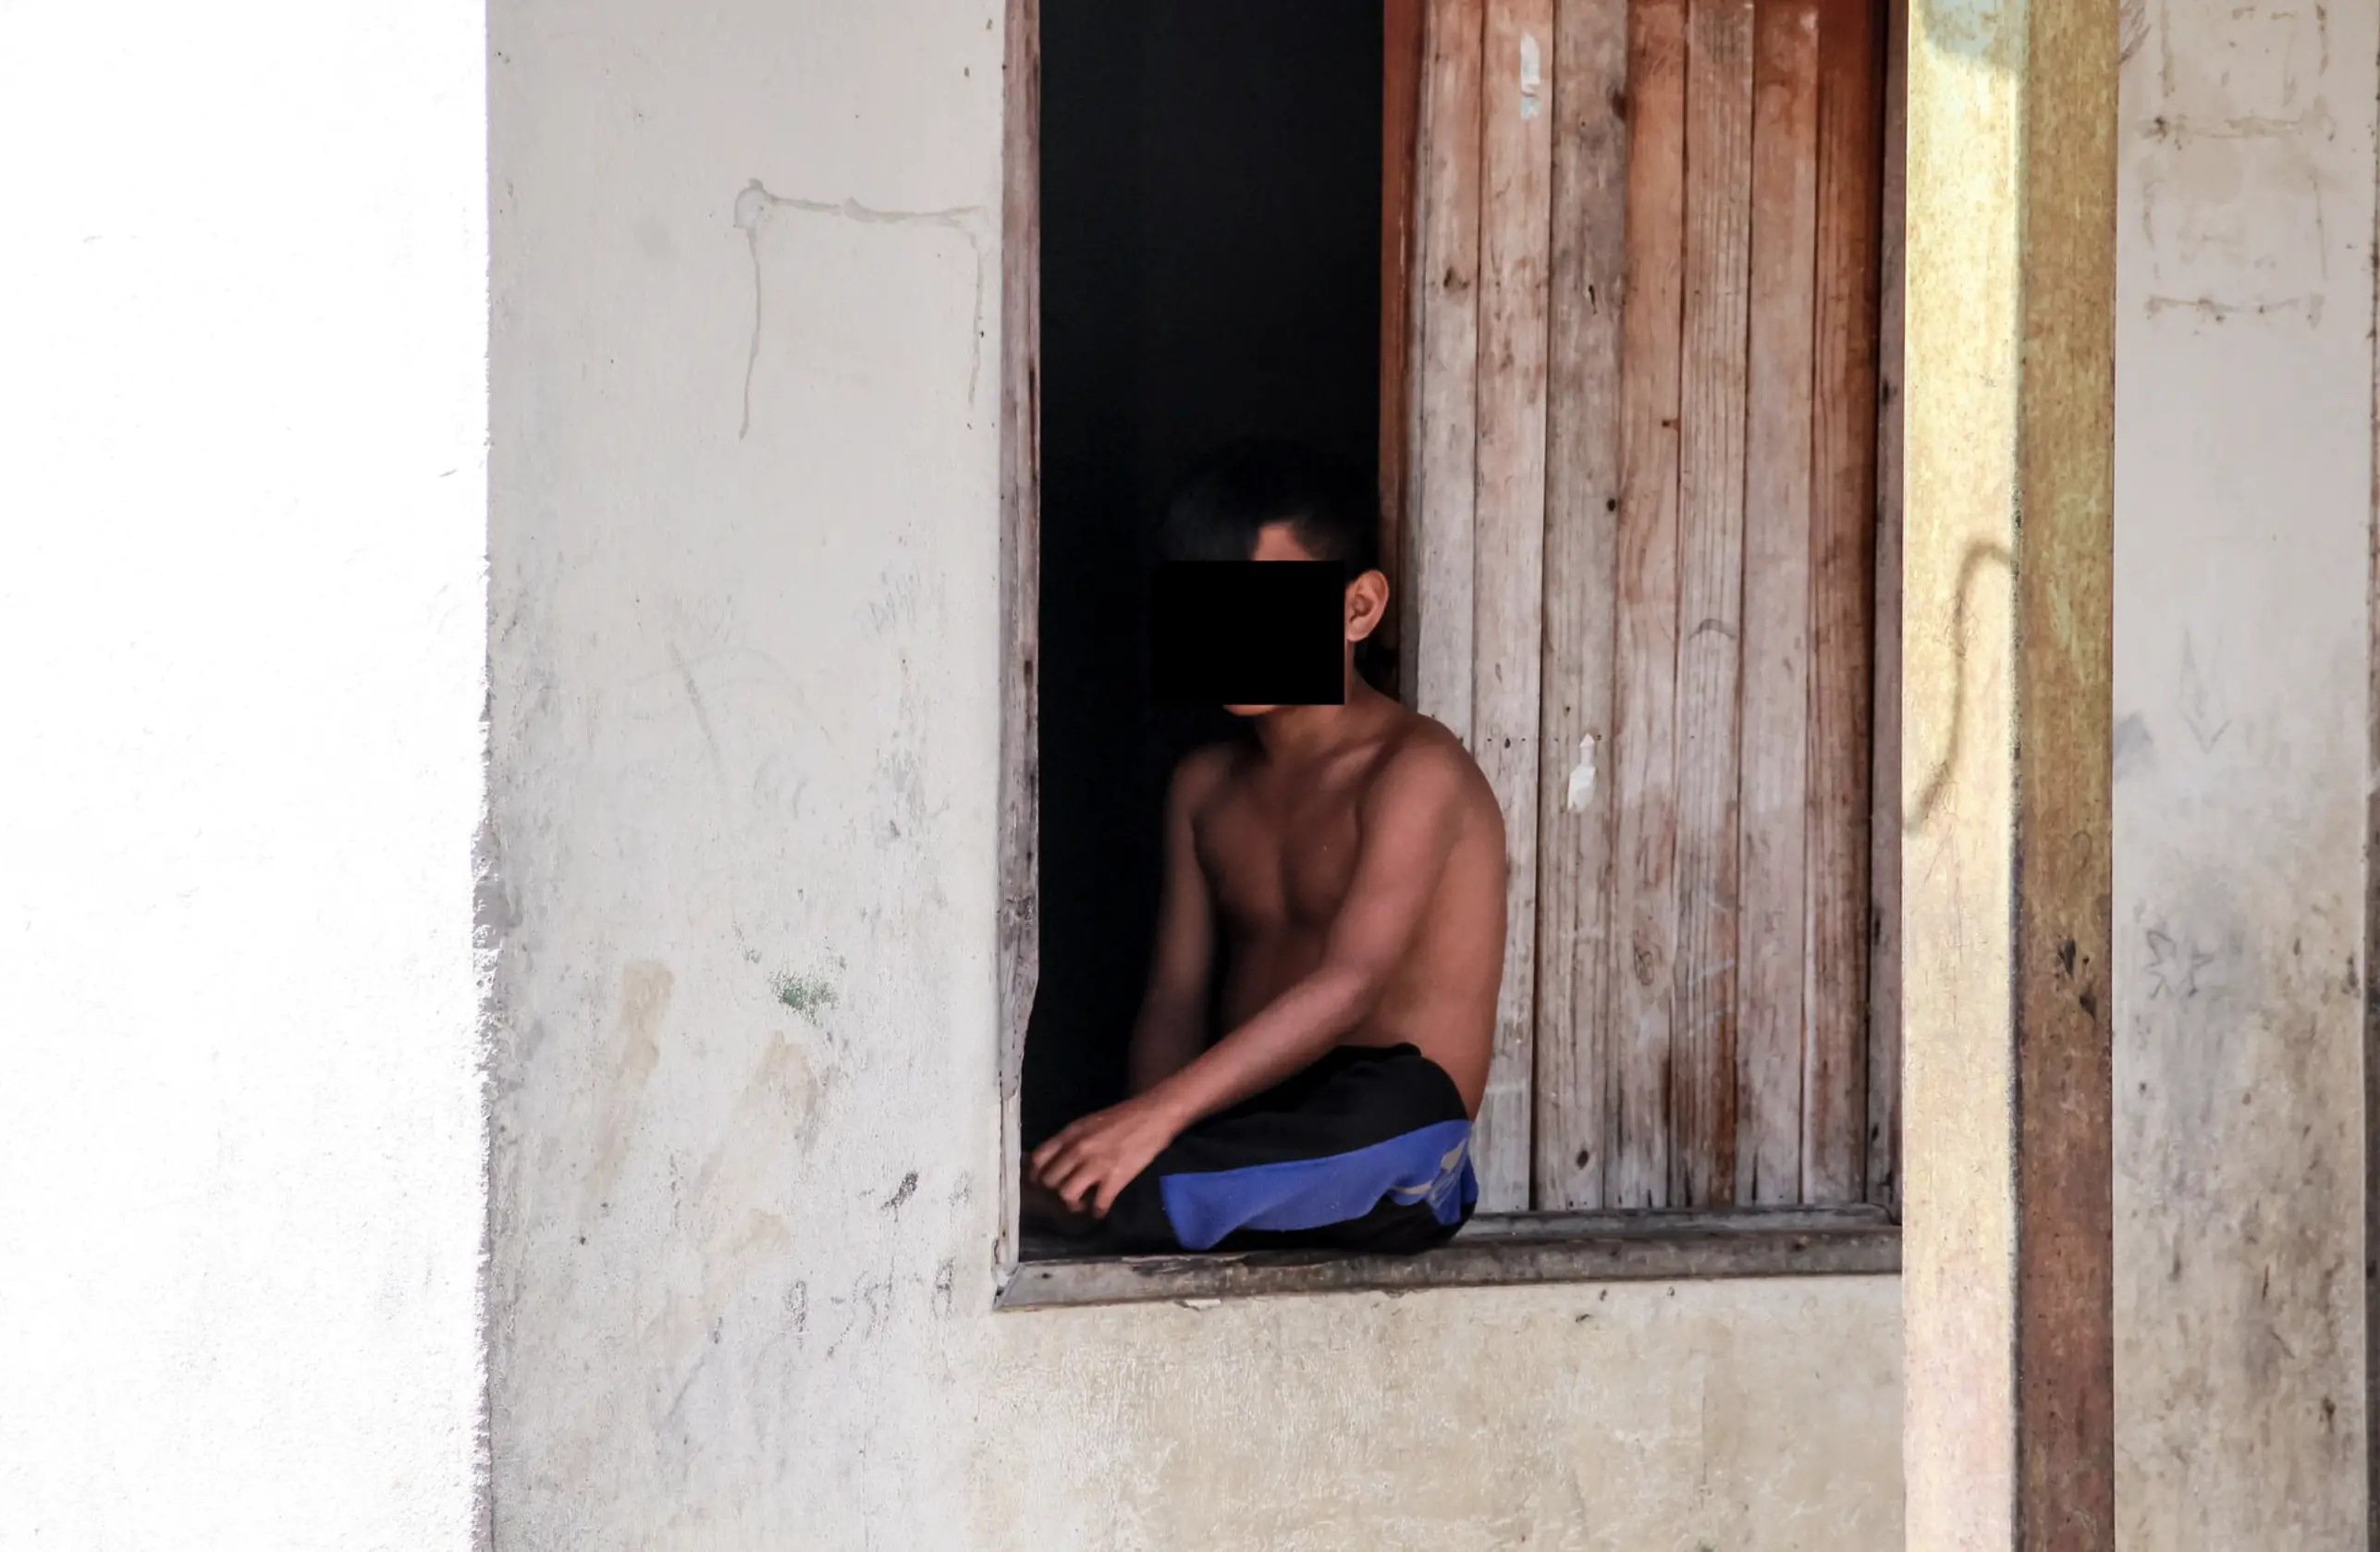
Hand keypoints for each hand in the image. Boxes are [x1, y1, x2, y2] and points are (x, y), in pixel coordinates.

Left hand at [1028, 1090, 1185, 1217]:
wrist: (1153, 1116)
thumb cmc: (1122, 1117)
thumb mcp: (1088, 1122)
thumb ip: (1071, 1140)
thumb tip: (1058, 1159)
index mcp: (1070, 1134)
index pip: (1039, 1158)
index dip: (1035, 1175)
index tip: (1039, 1184)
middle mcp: (1078, 1150)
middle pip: (1050, 1181)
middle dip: (1055, 1191)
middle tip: (1065, 1194)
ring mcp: (1095, 1165)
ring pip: (1067, 1195)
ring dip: (1073, 1204)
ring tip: (1082, 1203)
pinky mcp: (1115, 1179)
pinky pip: (1098, 1204)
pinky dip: (1098, 1211)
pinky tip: (1101, 1210)